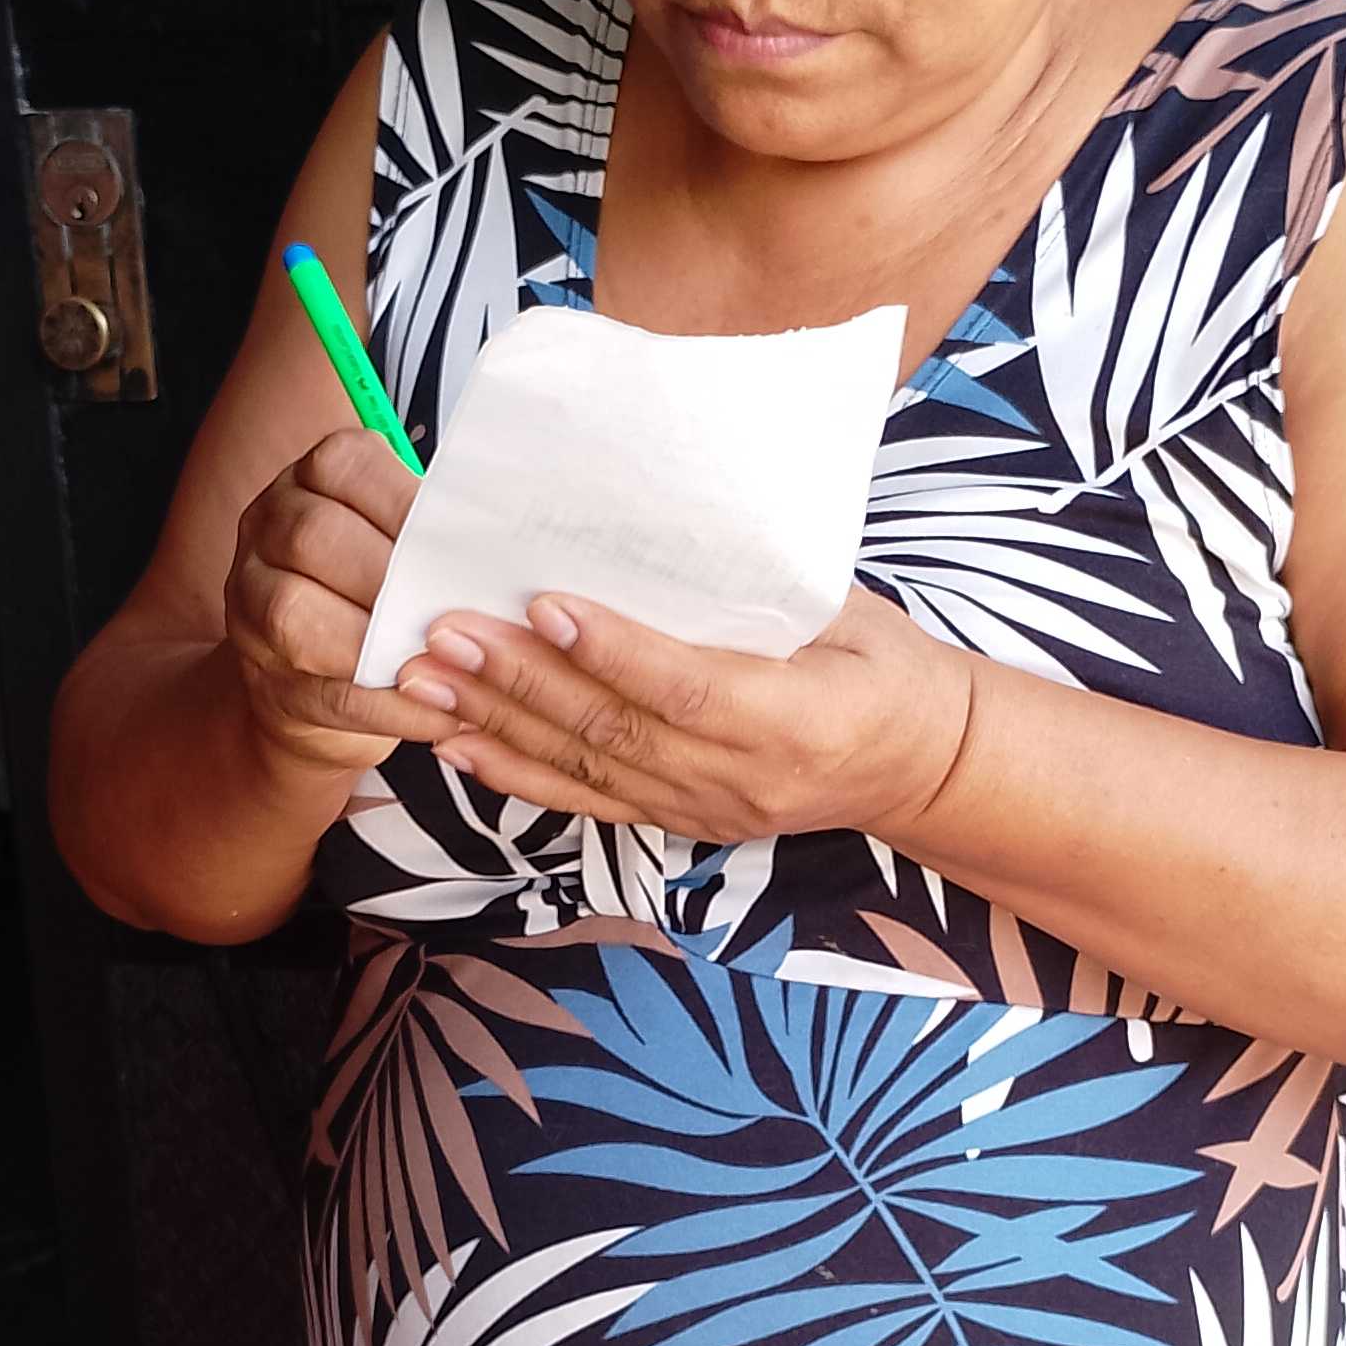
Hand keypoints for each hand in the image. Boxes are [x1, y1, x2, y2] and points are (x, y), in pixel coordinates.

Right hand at [222, 426, 431, 779]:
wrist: (316, 680)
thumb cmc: (380, 596)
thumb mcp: (403, 546)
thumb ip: (441, 537)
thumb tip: (516, 548)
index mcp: (309, 482)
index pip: (344, 469)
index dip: (404, 504)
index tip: (461, 543)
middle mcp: (267, 534)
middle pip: (314, 537)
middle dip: (393, 576)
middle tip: (455, 606)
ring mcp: (253, 610)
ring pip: (297, 615)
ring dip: (380, 642)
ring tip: (447, 660)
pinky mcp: (269, 683)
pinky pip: (327, 693)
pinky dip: (392, 708)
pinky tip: (443, 713)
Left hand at [393, 583, 977, 844]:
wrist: (921, 765)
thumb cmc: (886, 666)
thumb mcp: (848, 611)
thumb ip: (755, 590)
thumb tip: (657, 522)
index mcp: (797, 721)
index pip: (688, 688)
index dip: (613, 652)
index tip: (544, 605)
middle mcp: (743, 780)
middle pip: (615, 731)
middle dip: (521, 681)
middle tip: (445, 631)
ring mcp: (706, 810)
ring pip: (585, 770)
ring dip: (497, 724)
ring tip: (424, 678)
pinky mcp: (679, 823)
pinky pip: (585, 802)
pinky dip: (515, 774)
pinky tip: (456, 743)